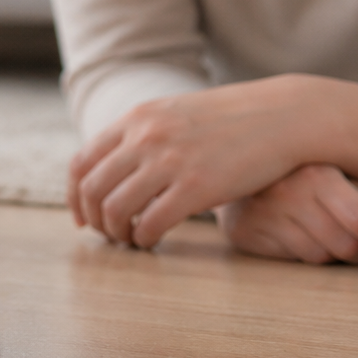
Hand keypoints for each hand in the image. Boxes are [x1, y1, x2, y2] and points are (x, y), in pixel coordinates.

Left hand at [66, 75, 357, 248]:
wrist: (282, 116)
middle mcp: (145, 137)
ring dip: (118, 234)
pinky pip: (150, 224)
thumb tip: (111, 169)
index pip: (81, 163)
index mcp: (136, 118)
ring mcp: (169, 160)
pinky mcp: (195, 186)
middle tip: (110, 236)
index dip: (75, 198)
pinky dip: (144, 240)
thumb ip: (142, 135)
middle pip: (92, 190)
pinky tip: (154, 242)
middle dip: (95, 221)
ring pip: (116, 210)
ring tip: (133, 240)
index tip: (83, 219)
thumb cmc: (229, 121)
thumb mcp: (175, 115)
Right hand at [216, 164, 357, 270]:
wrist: (237, 164)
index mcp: (319, 173)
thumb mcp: (347, 181)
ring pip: (322, 258)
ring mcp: (263, 214)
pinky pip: (292, 261)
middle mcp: (287, 192)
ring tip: (325, 231)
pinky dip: (304, 254)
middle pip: (347, 246)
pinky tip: (297, 233)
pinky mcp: (245, 232)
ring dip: (334, 254)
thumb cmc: (304, 174)